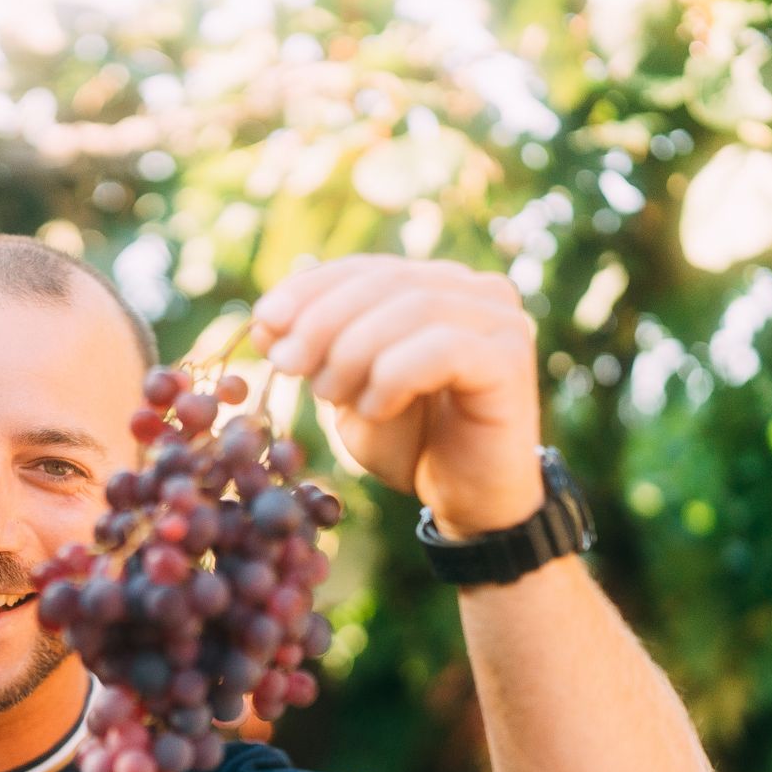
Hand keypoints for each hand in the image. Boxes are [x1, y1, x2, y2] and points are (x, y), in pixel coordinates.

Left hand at [249, 254, 545, 538]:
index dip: (310, 289)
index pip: (366, 268)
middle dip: (323, 320)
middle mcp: (475, 291)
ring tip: (329, 395)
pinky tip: (376, 408)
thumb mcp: (348, 392)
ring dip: (354, 351)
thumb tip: (263, 321)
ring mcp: (500, 321)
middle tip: (286, 363)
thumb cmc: (413, 445)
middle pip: (386, 282)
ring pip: (413, 308)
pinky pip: (442, 348)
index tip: (263, 321)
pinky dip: (394, 376)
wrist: (469, 503)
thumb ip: (316, 354)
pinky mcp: (509, 359)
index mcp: (437, 286)